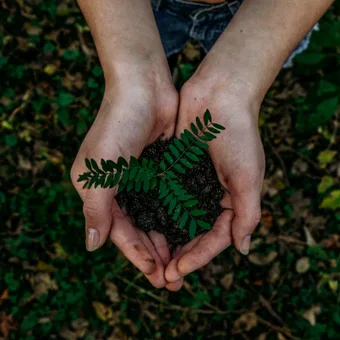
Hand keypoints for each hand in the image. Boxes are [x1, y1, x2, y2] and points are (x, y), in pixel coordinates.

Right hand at [71, 68, 177, 287]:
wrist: (143, 87)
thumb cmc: (117, 125)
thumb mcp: (99, 170)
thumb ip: (95, 209)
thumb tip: (92, 246)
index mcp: (100, 190)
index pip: (119, 232)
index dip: (136, 255)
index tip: (155, 275)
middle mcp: (120, 188)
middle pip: (138, 230)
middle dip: (154, 254)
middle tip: (172, 279)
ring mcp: (142, 179)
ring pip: (155, 218)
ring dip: (167, 240)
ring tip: (183, 263)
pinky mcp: (161, 169)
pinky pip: (169, 200)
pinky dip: (177, 217)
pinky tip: (189, 233)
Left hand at [165, 75, 264, 289]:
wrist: (219, 95)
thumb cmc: (239, 134)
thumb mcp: (249, 176)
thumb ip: (248, 213)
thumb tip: (243, 249)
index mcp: (231, 201)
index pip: (215, 238)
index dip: (199, 257)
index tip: (179, 270)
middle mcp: (209, 196)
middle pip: (193, 234)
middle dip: (179, 255)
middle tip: (162, 276)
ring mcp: (190, 183)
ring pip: (176, 219)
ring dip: (165, 240)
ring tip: (150, 261)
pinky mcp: (173, 170)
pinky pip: (163, 197)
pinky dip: (155, 213)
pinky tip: (142, 228)